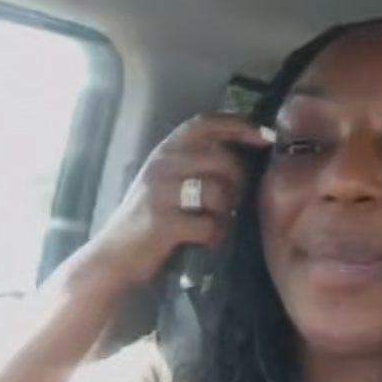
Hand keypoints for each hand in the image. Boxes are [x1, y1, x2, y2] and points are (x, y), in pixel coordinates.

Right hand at [84, 113, 273, 284]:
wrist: (115, 257)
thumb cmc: (149, 220)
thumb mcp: (166, 182)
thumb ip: (195, 163)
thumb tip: (245, 153)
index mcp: (164, 151)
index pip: (205, 124)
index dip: (239, 126)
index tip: (265, 135)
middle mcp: (161, 164)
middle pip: (222, 159)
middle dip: (238, 182)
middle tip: (235, 203)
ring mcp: (159, 192)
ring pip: (218, 192)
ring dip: (227, 213)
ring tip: (218, 224)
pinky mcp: (162, 223)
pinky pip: (209, 225)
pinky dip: (216, 237)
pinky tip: (209, 242)